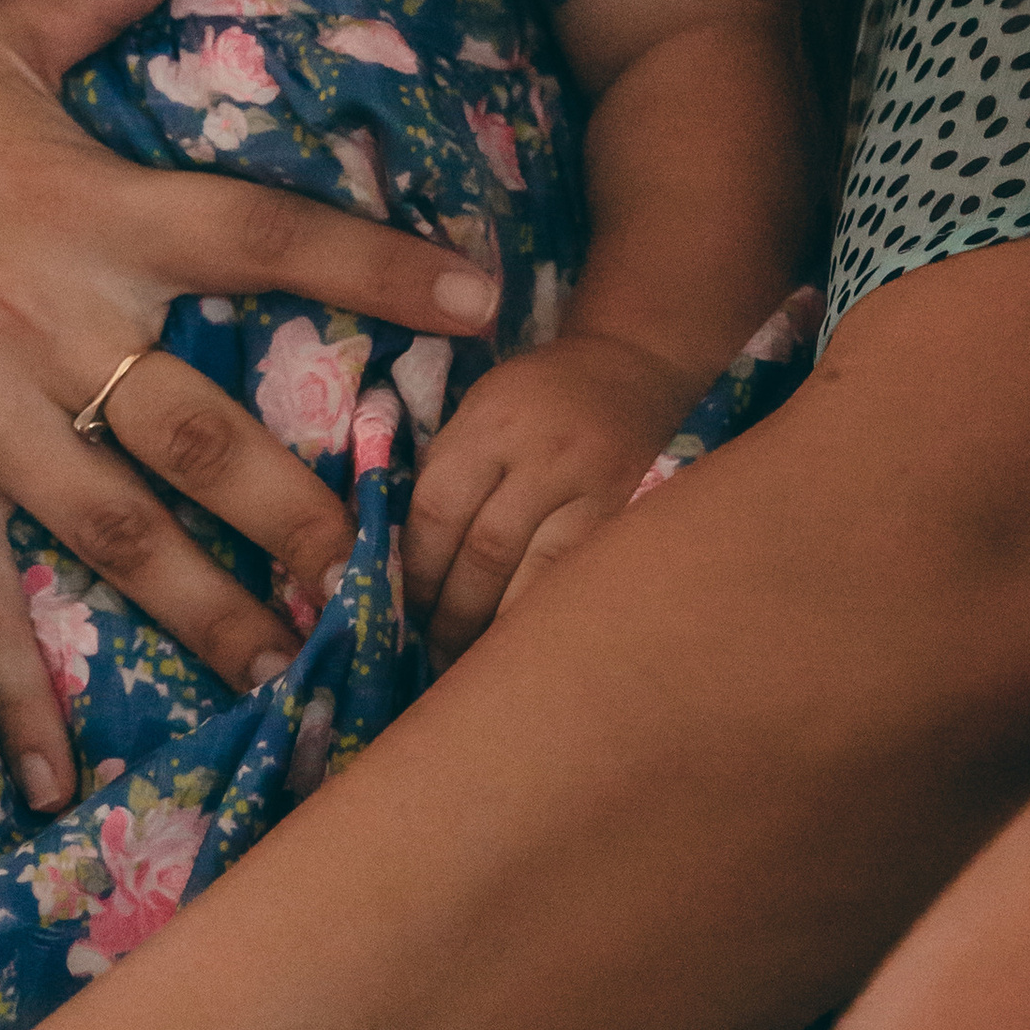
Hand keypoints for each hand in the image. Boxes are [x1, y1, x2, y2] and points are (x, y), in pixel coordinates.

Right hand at [0, 0, 499, 809]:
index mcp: (95, 215)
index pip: (268, 234)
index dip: (382, 268)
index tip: (484, 303)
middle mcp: (57, 329)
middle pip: (212, 437)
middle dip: (300, 513)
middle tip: (373, 568)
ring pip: (126, 538)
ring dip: (210, 614)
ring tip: (285, 667)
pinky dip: (24, 698)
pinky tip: (60, 781)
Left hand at [401, 333, 695, 664]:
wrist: (627, 368)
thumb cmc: (534, 395)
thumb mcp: (478, 411)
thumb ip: (446, 473)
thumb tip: (402, 562)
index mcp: (488, 424)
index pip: (438, 510)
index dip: (416, 571)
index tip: (404, 611)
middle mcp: (539, 453)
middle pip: (485, 550)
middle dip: (453, 612)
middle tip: (435, 653)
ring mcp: (589, 484)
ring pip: (535, 573)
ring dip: (499, 626)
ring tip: (475, 661)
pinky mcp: (623, 510)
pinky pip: (577, 574)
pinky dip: (545, 611)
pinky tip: (526, 640)